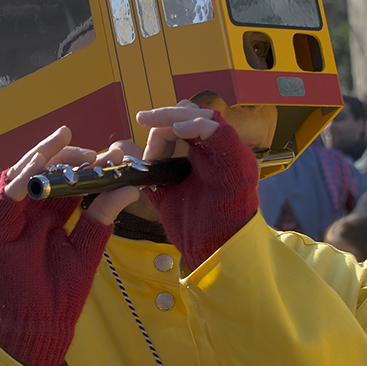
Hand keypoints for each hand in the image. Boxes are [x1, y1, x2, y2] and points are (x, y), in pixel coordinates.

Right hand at [0, 127, 138, 365]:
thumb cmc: (61, 293)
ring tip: (62, 144)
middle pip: (41, 173)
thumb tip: (129, 187)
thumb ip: (102, 217)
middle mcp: (26, 214)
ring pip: (19, 177)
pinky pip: (2, 202)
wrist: (39, 327)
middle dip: (64, 157)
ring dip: (40, 159)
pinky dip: (17, 184)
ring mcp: (7, 221)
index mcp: (48, 217)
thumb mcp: (86, 249)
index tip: (109, 154)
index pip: (64, 182)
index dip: (84, 166)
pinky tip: (35, 170)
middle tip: (89, 150)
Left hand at [136, 102, 259, 270]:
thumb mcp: (167, 193)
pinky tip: (176, 129)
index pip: (183, 125)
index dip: (159, 128)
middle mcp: (220, 150)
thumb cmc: (195, 227)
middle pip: (192, 114)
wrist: (214, 250)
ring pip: (203, 115)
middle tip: (142, 119)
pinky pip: (218, 130)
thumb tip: (128, 155)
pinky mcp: (238, 159)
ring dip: (175, 116)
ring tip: (152, 122)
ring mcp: (231, 153)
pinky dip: (195, 125)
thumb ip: (152, 174)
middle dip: (164, 116)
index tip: (142, 149)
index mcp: (205, 156)